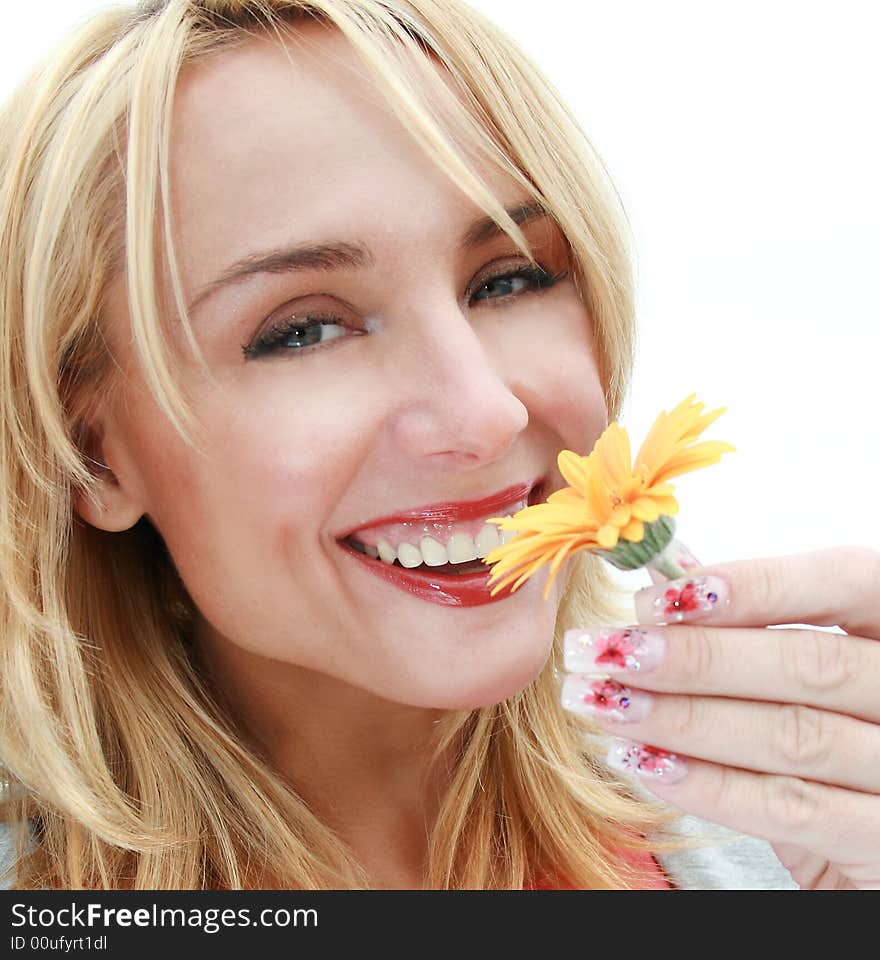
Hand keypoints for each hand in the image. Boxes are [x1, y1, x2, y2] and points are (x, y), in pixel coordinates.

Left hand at [560, 545, 879, 889]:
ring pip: (791, 734)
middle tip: (605, 652)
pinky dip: (708, 782)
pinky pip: (790, 808)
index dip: (754, 583)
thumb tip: (665, 577)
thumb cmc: (828, 752)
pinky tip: (643, 762)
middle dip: (694, 656)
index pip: (845, 580)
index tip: (659, 597)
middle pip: (809, 662)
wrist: (864, 857)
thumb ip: (749, 627)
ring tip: (604, 703)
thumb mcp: (803, 684)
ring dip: (682, 716)